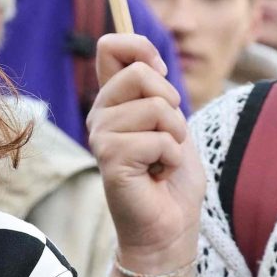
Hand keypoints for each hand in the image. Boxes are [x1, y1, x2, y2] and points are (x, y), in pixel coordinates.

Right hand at [87, 33, 202, 275]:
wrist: (169, 228)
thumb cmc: (173, 179)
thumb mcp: (173, 123)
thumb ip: (158, 92)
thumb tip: (149, 59)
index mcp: (113, 102)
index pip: (110, 47)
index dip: (140, 48)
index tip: (159, 72)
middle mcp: (101, 116)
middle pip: (139, 73)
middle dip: (171, 102)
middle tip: (169, 135)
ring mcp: (101, 138)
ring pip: (155, 108)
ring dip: (175, 137)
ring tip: (164, 160)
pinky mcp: (110, 160)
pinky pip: (157, 140)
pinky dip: (172, 159)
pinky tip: (158, 176)